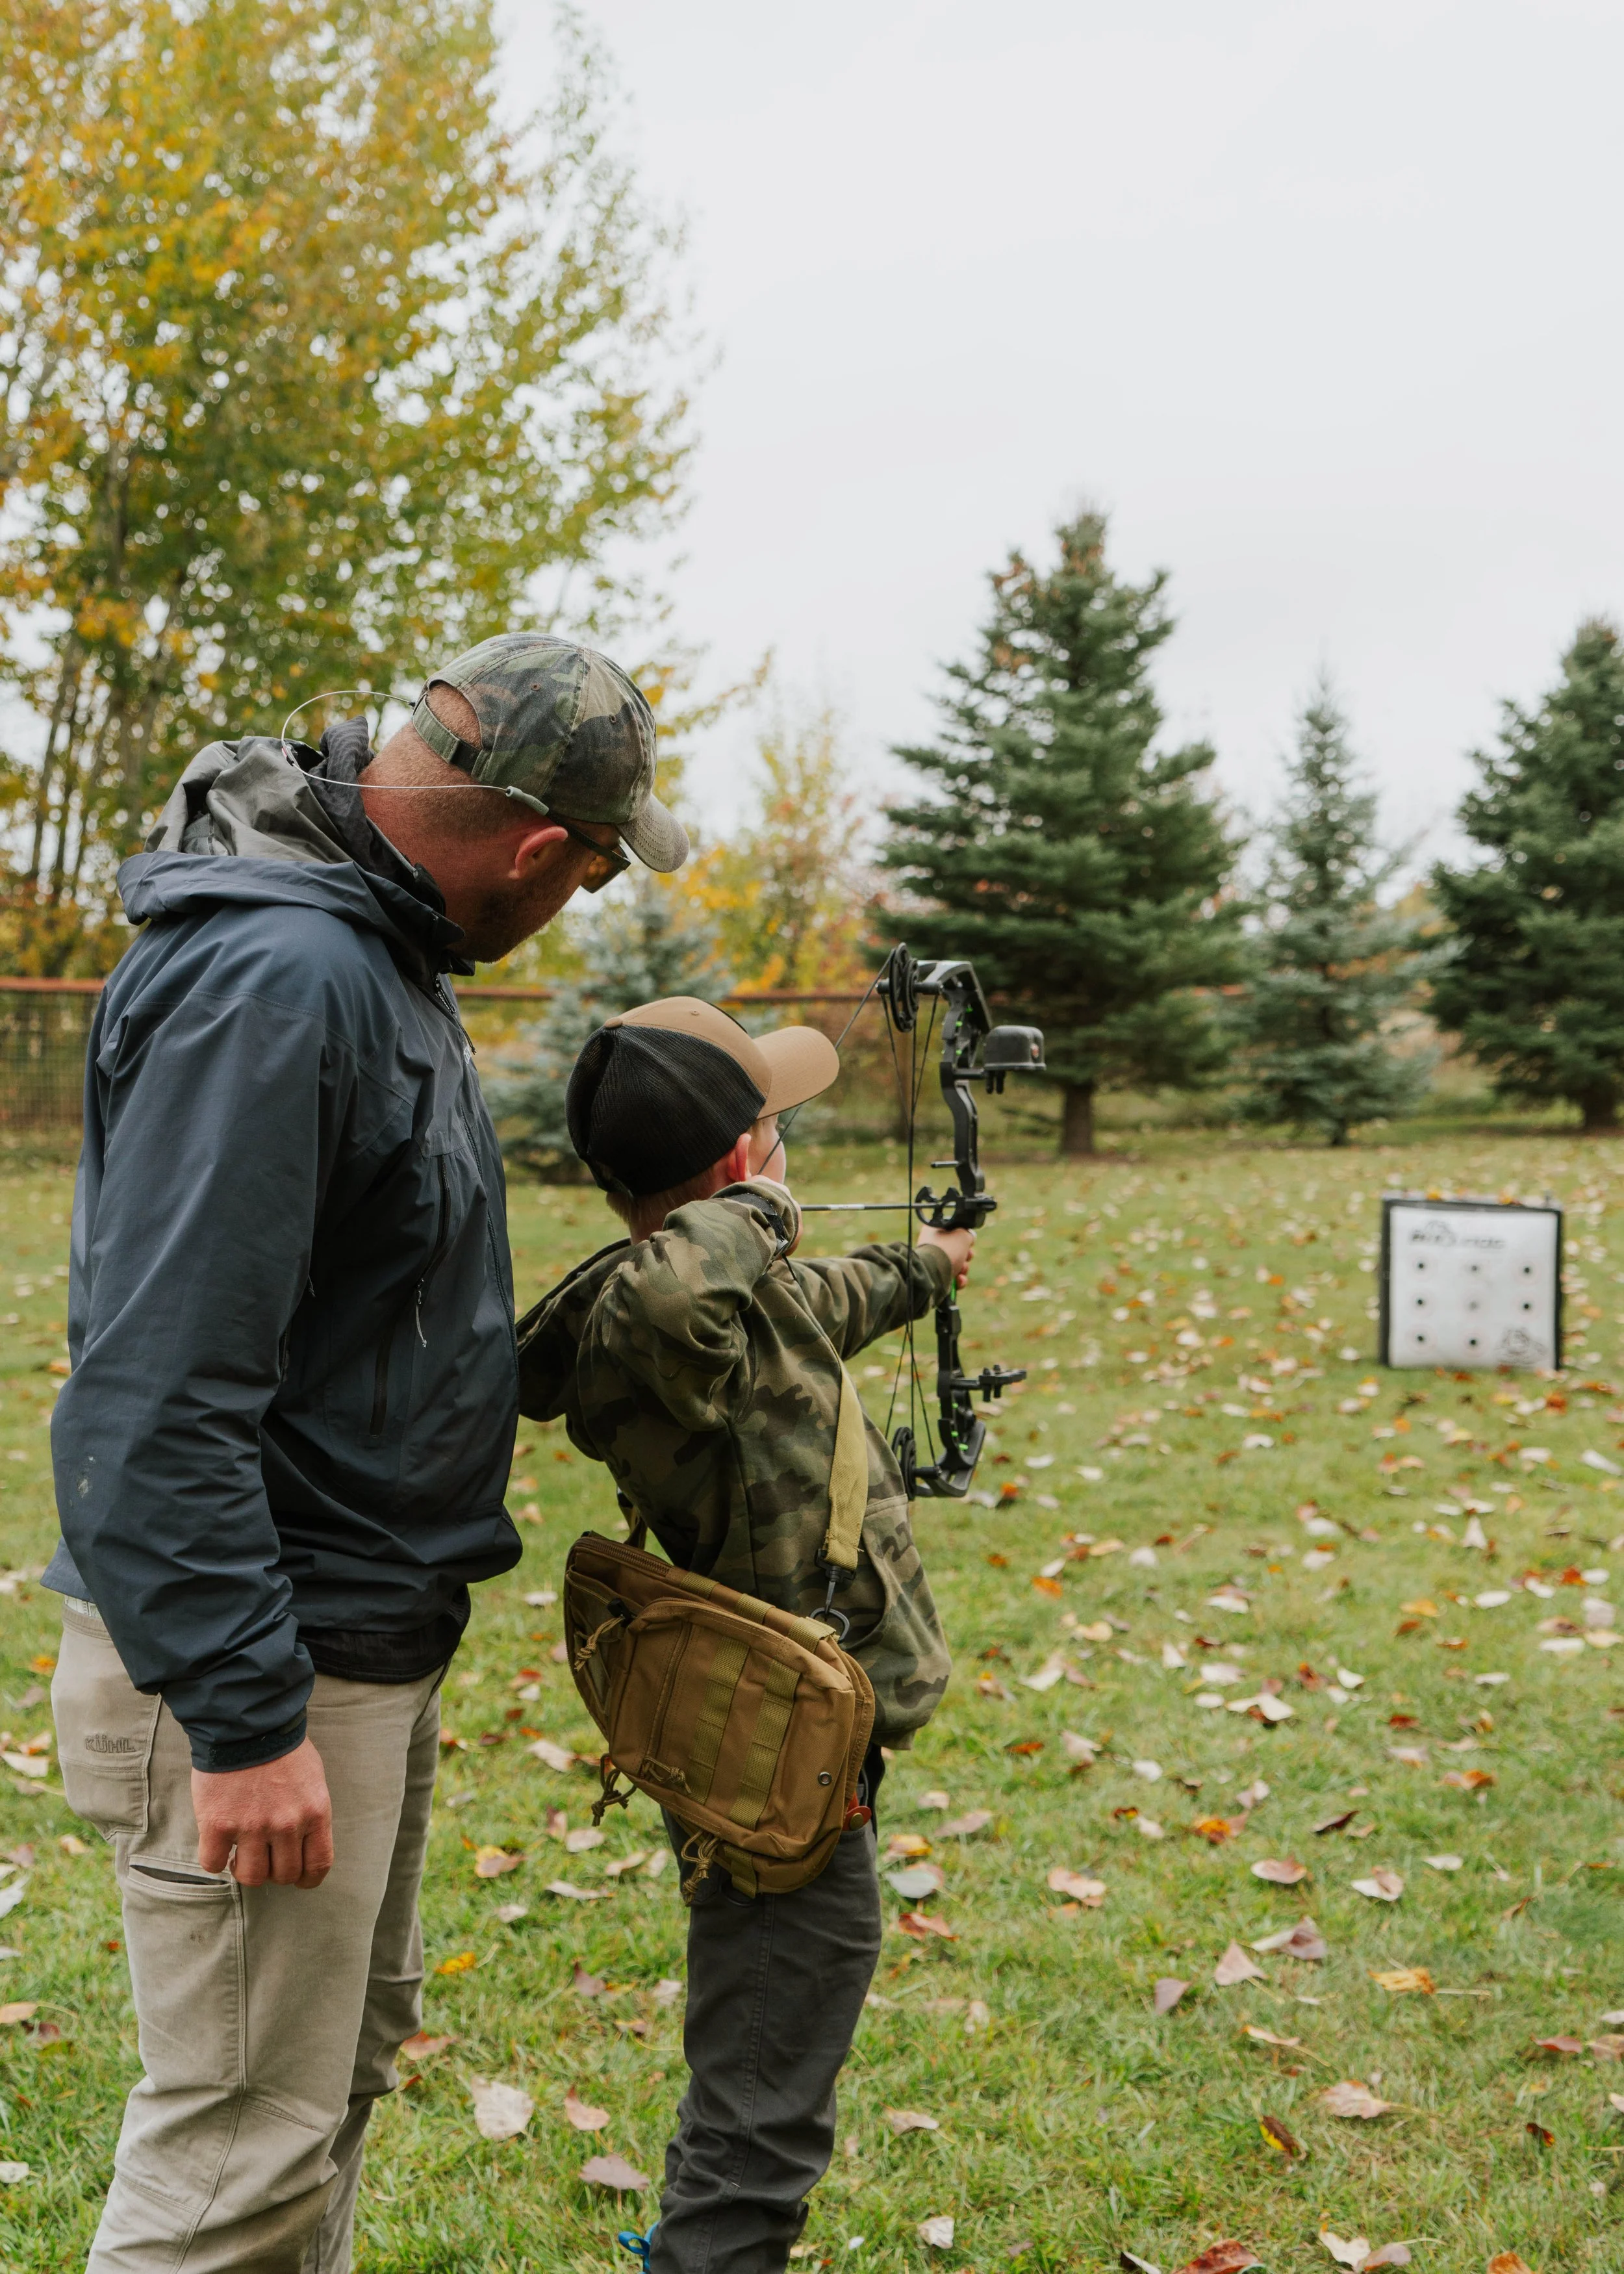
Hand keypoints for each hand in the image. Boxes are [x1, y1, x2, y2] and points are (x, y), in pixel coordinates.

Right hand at [192, 1736, 333, 1888]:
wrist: (245, 1723)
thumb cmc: (281, 1748)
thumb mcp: (311, 1779)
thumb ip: (308, 1813)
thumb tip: (302, 1842)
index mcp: (315, 1812)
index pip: (318, 1865)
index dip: (307, 1878)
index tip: (298, 1877)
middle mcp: (287, 1824)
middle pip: (283, 1875)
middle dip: (274, 1871)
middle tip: (263, 1855)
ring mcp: (253, 1826)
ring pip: (252, 1877)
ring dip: (244, 1869)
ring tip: (240, 1852)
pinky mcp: (219, 1825)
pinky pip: (213, 1863)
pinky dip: (215, 1859)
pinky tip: (217, 1843)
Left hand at [920, 1225, 974, 1286]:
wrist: (934, 1272)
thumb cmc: (947, 1250)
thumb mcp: (962, 1235)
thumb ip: (968, 1234)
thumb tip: (970, 1237)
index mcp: (933, 1232)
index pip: (952, 1232)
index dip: (963, 1236)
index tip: (969, 1241)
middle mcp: (932, 1247)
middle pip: (956, 1250)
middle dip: (966, 1255)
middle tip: (968, 1256)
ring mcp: (934, 1263)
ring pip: (956, 1265)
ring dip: (964, 1268)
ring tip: (962, 1269)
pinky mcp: (937, 1278)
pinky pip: (953, 1278)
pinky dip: (959, 1280)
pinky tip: (959, 1279)